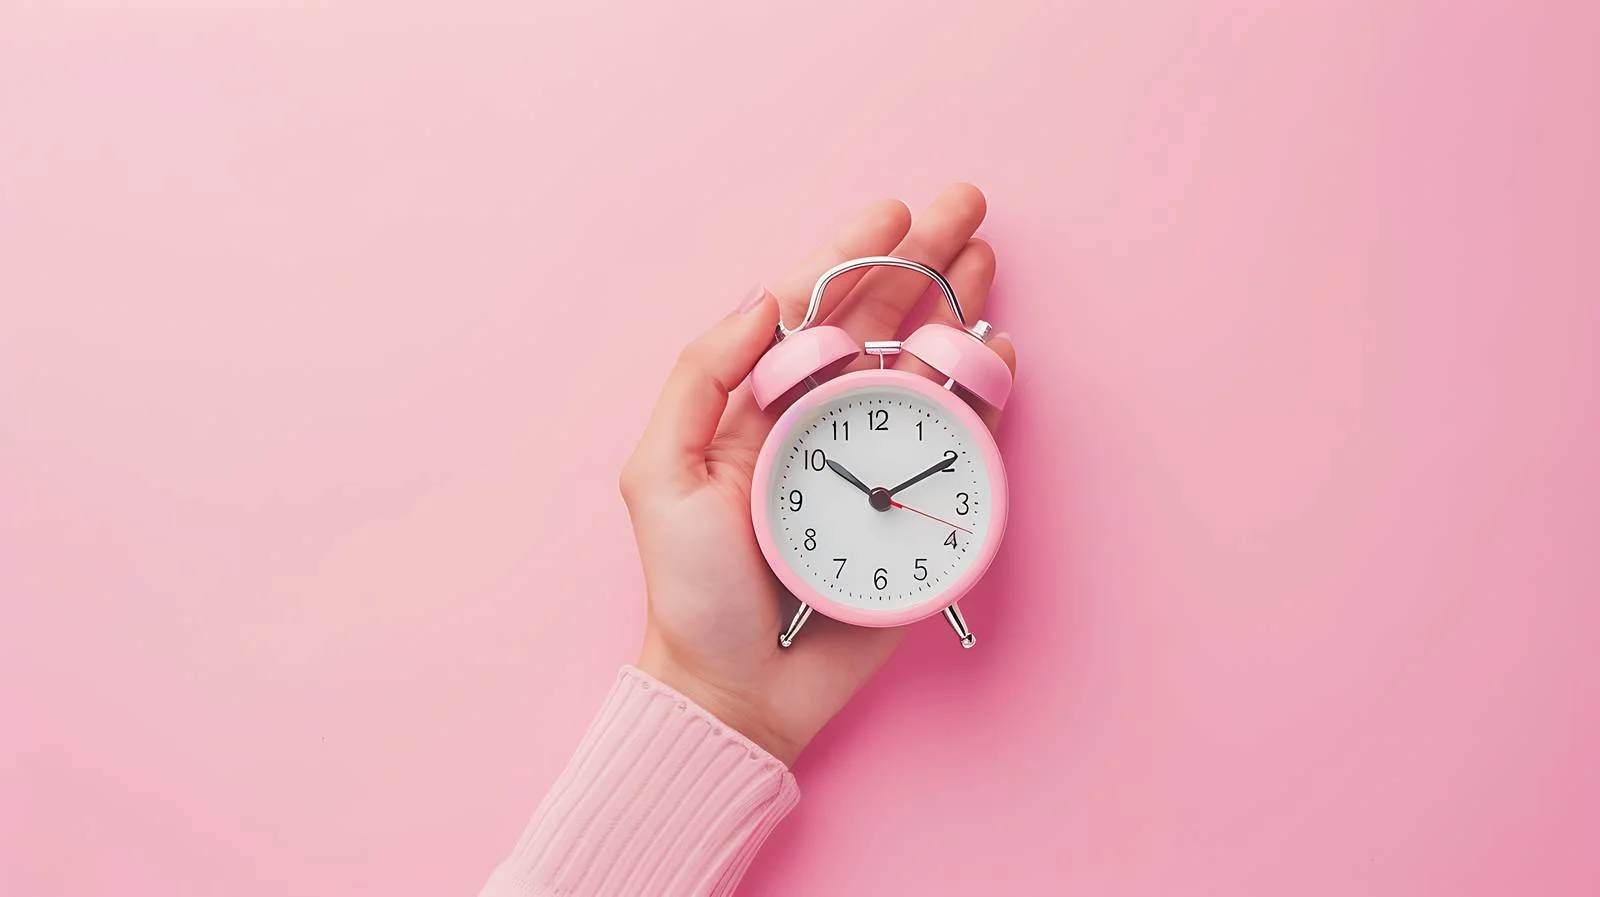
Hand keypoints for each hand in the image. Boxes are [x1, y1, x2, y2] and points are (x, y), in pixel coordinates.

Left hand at [619, 184, 1016, 765]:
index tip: (894, 210)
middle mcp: (823, 420)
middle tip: (967, 207)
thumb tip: (764, 297)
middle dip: (924, 260)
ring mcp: (873, 460)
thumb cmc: (693, 588)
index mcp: (762, 404)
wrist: (741, 687)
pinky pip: (958, 438)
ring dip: (959, 309)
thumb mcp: (659, 474)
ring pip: (925, 366)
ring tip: (986, 260)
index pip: (813, 309)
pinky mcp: (915, 507)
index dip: (853, 254)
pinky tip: (995, 352)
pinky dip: (983, 392)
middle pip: (881, 321)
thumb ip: (700, 377)